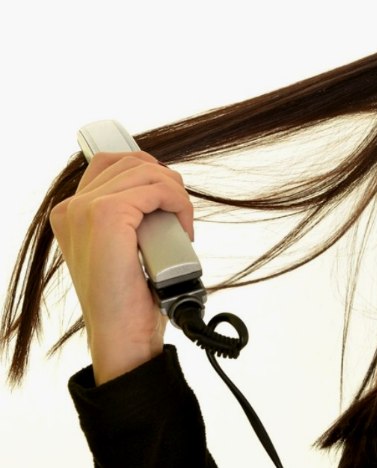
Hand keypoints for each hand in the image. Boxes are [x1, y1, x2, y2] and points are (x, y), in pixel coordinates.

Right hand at [50, 152, 194, 384]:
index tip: (168, 197)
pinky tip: (184, 228)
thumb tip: (160, 190)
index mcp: (71, 214)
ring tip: (182, 226)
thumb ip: (128, 218)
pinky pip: (156, 189)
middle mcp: (72, 207)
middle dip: (164, 181)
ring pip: (146, 173)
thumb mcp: (122, 248)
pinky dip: (179, 203)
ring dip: (176, 195)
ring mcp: (85, 209)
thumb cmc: (127, 297)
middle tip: (180, 213)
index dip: (147, 172)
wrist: (122, 334)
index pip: (111, 164)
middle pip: (130, 162)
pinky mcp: (106, 215)